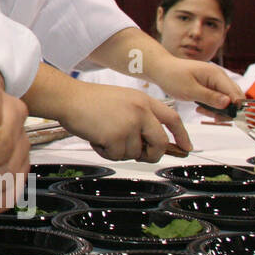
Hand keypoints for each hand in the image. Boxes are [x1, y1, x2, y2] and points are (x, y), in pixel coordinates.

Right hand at [58, 83, 190, 162]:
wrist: (68, 98)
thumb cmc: (89, 100)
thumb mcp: (123, 100)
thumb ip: (140, 116)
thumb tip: (150, 141)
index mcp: (144, 100)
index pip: (172, 118)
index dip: (182, 135)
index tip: (186, 147)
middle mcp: (141, 112)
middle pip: (160, 143)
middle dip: (152, 154)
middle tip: (142, 155)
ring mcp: (129, 124)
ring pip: (134, 152)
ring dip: (119, 150)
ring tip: (104, 135)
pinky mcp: (116, 137)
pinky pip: (117, 156)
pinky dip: (105, 152)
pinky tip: (96, 138)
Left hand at [148, 55, 243, 109]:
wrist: (161, 70)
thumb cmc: (172, 76)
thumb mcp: (190, 90)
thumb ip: (210, 97)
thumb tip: (228, 103)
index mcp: (216, 75)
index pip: (235, 93)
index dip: (234, 107)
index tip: (226, 117)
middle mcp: (219, 76)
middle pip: (234, 96)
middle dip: (226, 110)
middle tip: (214, 118)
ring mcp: (215, 81)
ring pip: (226, 99)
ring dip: (218, 109)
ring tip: (201, 111)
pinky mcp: (210, 86)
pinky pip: (218, 98)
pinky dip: (212, 106)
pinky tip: (200, 108)